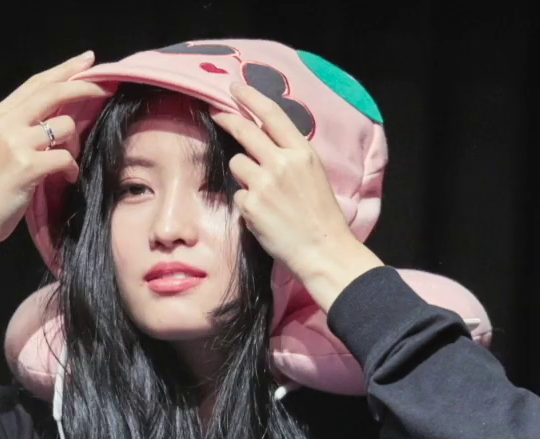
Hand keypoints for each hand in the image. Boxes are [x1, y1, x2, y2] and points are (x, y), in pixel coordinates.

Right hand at [0, 51, 109, 285]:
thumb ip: (20, 128)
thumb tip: (56, 119)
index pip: (36, 83)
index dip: (64, 69)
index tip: (87, 60)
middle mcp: (4, 122)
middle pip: (53, 91)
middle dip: (84, 86)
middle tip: (107, 88)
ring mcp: (15, 143)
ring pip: (64, 125)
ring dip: (75, 143)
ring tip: (66, 162)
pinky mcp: (26, 167)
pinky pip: (65, 157)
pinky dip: (71, 168)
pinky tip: (66, 178)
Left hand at [213, 82, 382, 309]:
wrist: (323, 248)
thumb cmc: (320, 213)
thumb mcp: (313, 173)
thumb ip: (290, 154)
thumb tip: (263, 138)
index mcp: (302, 151)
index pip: (272, 115)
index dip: (250, 98)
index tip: (235, 88)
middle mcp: (282, 162)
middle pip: (245, 130)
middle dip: (227, 118)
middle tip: (216, 113)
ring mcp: (264, 183)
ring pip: (237, 163)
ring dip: (243, 174)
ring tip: (262, 194)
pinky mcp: (250, 205)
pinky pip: (238, 194)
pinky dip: (246, 203)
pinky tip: (263, 215)